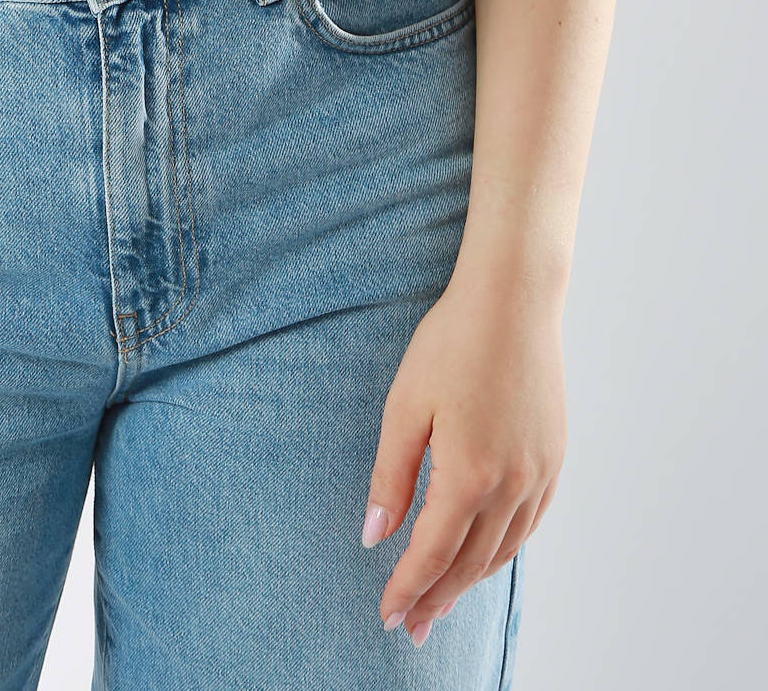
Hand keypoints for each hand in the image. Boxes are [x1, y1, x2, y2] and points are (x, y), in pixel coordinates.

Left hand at [361, 267, 566, 646]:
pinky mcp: (554, 458)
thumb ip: (391, 476)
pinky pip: (529, 524)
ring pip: (503, 550)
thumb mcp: (405, 407)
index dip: (408, 588)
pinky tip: (485, 554)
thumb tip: (375, 535)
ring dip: (471, 581)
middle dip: (437, 598)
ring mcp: (540, 474)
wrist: (514, 301)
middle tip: (411, 627)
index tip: (387, 616)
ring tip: (442, 600)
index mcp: (469, 475)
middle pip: (470, 563)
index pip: (433, 553)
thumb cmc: (451, 344)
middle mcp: (512, 485)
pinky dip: (503, 550)